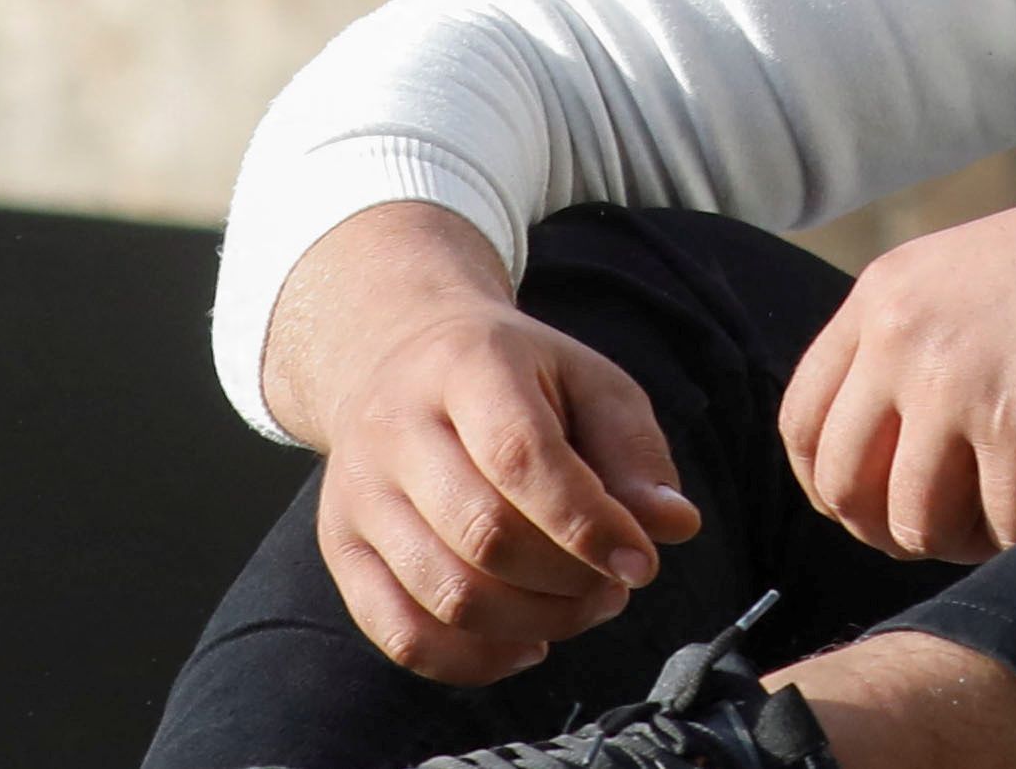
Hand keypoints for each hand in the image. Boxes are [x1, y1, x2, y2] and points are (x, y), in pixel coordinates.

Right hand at [307, 284, 704, 682]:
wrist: (396, 354)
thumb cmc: (514, 376)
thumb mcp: (586, 379)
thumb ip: (633, 450)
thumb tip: (674, 526)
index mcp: (467, 367)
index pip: (520, 457)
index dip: (587, 523)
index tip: (642, 562)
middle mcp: (396, 428)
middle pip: (482, 535)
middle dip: (567, 582)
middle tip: (616, 586)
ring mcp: (359, 494)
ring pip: (444, 594)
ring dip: (532, 623)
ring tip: (582, 608)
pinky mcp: (341, 549)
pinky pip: (401, 635)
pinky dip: (474, 662)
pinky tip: (527, 644)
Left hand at [775, 160, 1015, 562]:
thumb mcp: (974, 288)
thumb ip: (920, 356)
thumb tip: (894, 476)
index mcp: (882, 295)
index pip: (801, 427)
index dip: (838, 490)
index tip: (896, 504)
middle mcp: (900, 334)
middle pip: (843, 492)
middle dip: (902, 530)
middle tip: (974, 517)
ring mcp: (955, 378)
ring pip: (917, 526)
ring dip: (976, 539)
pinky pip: (1008, 530)